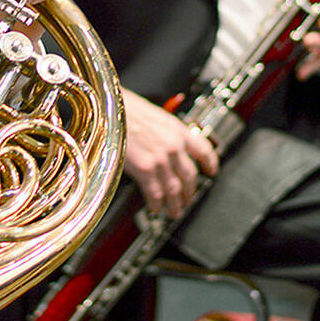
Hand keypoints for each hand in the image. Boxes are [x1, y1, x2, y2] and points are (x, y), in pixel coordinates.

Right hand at [120, 88, 217, 218]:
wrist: (108, 110)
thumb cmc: (126, 109)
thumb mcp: (155, 115)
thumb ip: (166, 132)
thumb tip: (169, 145)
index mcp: (177, 130)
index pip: (203, 149)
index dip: (210, 163)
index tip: (211, 170)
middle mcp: (173, 146)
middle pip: (190, 175)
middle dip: (190, 191)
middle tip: (189, 199)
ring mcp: (160, 160)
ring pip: (176, 189)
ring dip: (176, 204)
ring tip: (175, 211)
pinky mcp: (145, 170)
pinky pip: (156, 194)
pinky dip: (157, 204)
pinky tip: (156, 208)